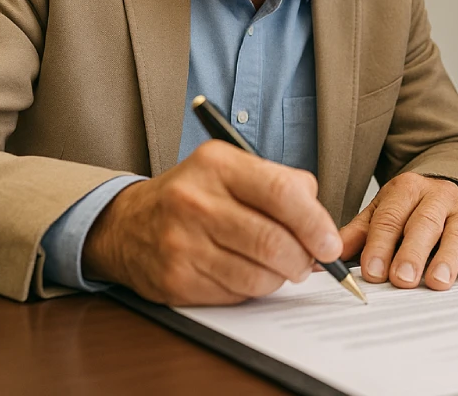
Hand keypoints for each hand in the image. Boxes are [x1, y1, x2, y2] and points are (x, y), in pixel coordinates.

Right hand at [83, 141, 341, 305]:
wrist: (128, 224)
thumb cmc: (194, 195)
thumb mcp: (231, 169)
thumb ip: (281, 184)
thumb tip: (321, 225)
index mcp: (217, 164)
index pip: (282, 193)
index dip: (316, 223)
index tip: (329, 243)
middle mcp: (195, 201)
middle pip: (273, 241)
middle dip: (303, 259)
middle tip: (310, 261)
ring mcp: (181, 242)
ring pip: (258, 274)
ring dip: (280, 277)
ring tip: (279, 267)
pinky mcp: (175, 279)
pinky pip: (236, 293)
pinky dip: (252, 289)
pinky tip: (246, 272)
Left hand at [339, 172, 457, 290]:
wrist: (447, 190)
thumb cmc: (410, 210)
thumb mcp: (382, 213)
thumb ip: (358, 235)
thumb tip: (327, 257)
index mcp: (406, 190)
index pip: (390, 218)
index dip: (380, 245)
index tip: (372, 271)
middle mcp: (437, 195)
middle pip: (424, 224)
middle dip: (412, 253)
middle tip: (402, 279)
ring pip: (456, 232)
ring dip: (447, 258)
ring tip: (437, 281)